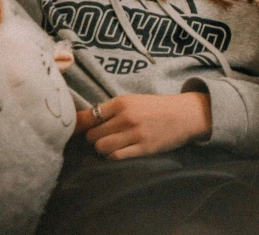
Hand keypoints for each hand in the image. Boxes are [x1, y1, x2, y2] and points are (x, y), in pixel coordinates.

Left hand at [75, 92, 211, 159]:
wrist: (184, 114)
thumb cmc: (156, 107)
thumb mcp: (133, 101)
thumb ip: (112, 109)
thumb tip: (83, 120)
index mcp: (121, 102)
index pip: (90, 116)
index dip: (80, 126)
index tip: (74, 132)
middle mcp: (126, 117)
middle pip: (93, 135)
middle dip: (94, 139)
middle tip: (101, 138)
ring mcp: (134, 134)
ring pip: (101, 148)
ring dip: (102, 150)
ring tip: (111, 146)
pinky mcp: (143, 149)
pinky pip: (116, 157)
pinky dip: (113, 157)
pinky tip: (119, 153)